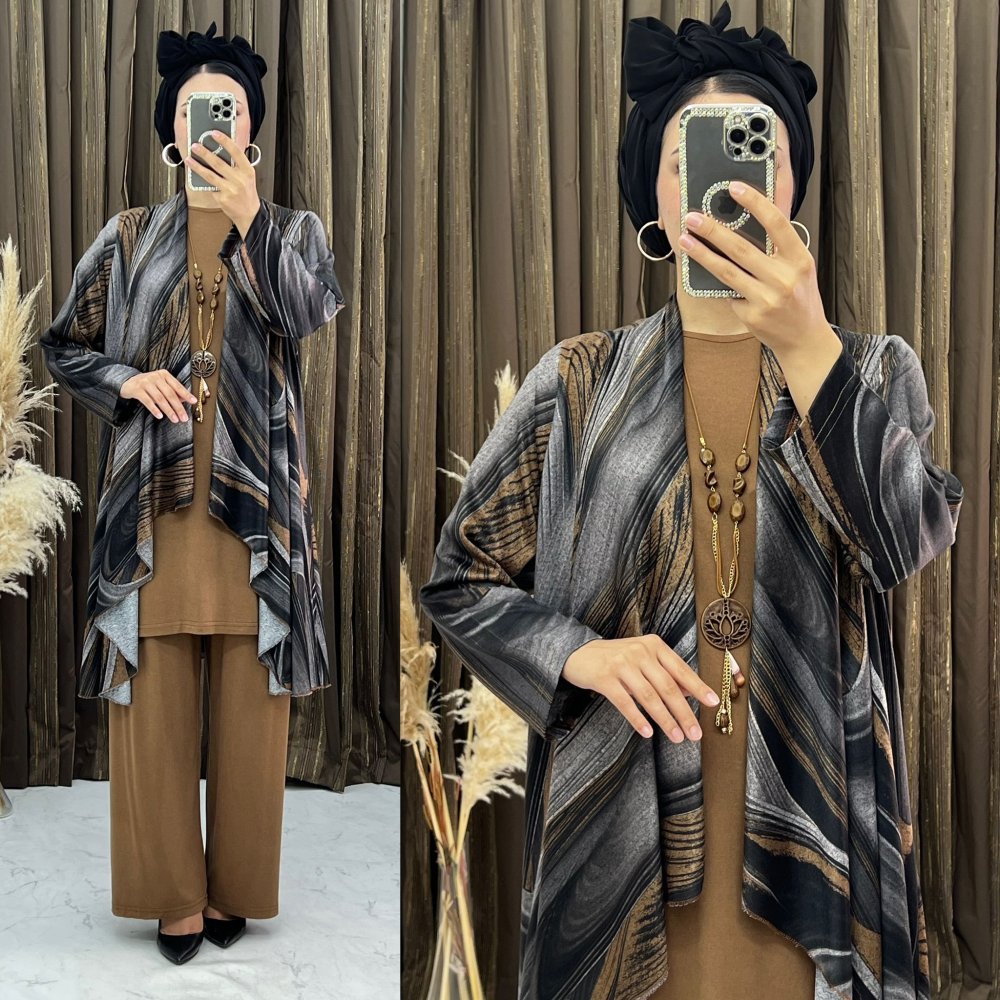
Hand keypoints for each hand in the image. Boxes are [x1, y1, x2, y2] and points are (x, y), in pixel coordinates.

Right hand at [120, 370, 197, 421]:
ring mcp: (146, 382)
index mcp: (164, 375)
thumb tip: (185, 400)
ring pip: (160, 398)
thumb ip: (173, 391)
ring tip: (175, 419)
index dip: (186, 394)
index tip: (193, 401)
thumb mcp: (161, 385)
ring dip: (169, 410)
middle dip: (178, 407)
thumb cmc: (148, 385)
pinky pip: (147, 401)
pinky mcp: (137, 389)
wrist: (128, 382)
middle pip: (170, 394)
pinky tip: (160, 416)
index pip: (177, 386)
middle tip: (184, 417)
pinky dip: (155, 409)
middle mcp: (156, 377)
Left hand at [184, 130, 260, 236]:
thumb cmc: (247, 194)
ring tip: (189, 159)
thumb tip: (219, 151)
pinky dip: (203, 182)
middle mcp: (240, 180)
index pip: (236, 152)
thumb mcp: (247, 177)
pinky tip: (196, 176)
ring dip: (197, 166)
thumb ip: (236, 165)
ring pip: (210, 175)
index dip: (225, 141)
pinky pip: (210, 187)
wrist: (250, 215)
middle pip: (219, 163)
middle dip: (205, 153)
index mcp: (247, 171)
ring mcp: (231, 190)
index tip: (215, 133)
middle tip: (196, 146)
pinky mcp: (223, 198)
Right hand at [561, 634, 720, 741]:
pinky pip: (624, 702)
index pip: (681, 669)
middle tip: (695, 733)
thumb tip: (691, 694)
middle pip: (667, 687)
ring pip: (649, 696)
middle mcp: (639, 652)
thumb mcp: (643, 659)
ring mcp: (621, 664)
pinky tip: (647, 732)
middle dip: (684, 713)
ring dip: (665, 720)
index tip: (713, 703)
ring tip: (677, 737)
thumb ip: (665, 673)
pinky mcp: (604, 677)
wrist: (579, 653)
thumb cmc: (616, 659)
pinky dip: (638, 719)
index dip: (698, 687)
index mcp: (654, 645)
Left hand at [677, 181, 834, 357]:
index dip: (754, 202)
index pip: (776, 223)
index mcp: (799, 258)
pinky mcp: (751, 315)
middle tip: (693, 216)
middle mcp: (784, 278)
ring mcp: (767, 298)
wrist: (804, 339)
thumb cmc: (799, 297)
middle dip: (713, 229)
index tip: (734, 187)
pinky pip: (728, 292)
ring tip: (685, 239)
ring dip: (702, 253)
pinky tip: (703, 271)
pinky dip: (717, 282)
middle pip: (741, 247)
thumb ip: (778, 248)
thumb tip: (742, 222)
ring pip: (726, 271)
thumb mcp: (799, 268)